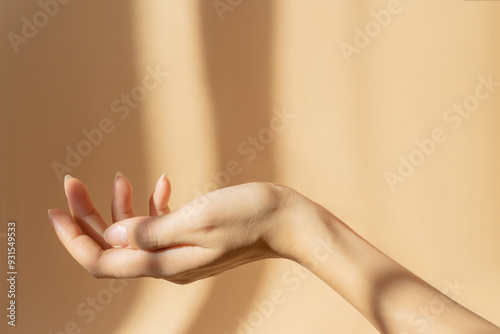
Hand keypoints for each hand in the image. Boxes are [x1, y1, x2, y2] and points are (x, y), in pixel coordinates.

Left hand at [48, 174, 300, 283]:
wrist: (285, 220)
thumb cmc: (247, 216)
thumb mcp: (197, 219)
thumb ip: (152, 231)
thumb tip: (112, 236)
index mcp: (165, 263)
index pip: (103, 260)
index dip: (73, 238)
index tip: (55, 209)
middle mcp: (167, 262)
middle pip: (113, 245)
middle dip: (89, 215)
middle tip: (73, 181)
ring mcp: (179, 251)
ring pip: (134, 234)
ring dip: (119, 207)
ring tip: (118, 178)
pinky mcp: (191, 237)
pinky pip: (160, 225)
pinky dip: (152, 204)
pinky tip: (162, 182)